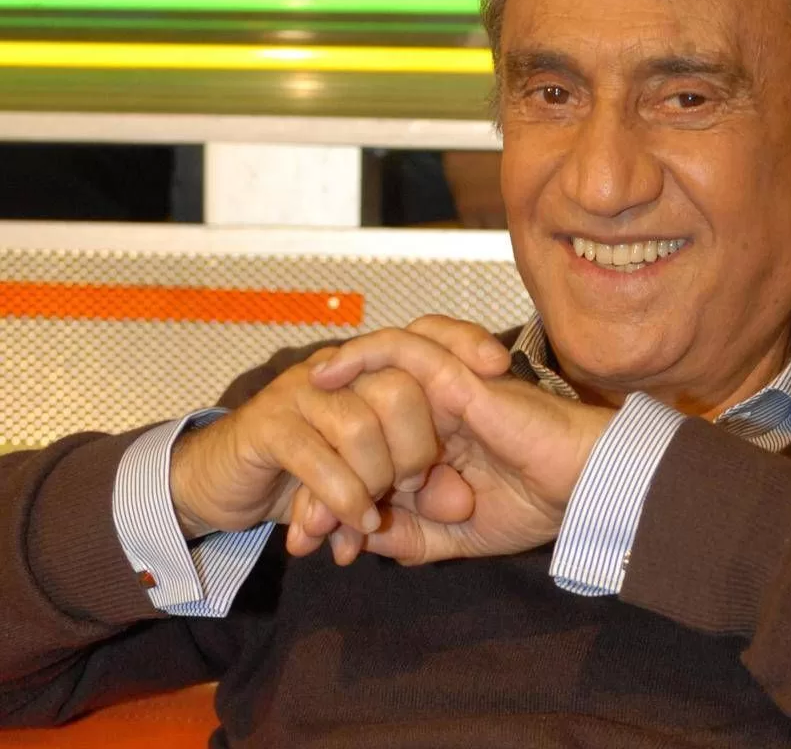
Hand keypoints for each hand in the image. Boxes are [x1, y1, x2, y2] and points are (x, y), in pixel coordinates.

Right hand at [168, 318, 511, 548]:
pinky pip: (316, 457)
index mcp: (371, 372)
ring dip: (374, 480)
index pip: (428, 336)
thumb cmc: (306, 477)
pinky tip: (352, 526)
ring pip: (359, 425)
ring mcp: (302, 393)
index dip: (465, 342)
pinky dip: (341, 497)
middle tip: (410, 488)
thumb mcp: (375, 482)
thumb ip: (417, 488)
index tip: (499, 367)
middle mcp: (341, 371)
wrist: (220, 484)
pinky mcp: (268, 425)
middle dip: (414, 450)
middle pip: (400, 388)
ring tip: (374, 514)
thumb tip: (459, 505)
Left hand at [306, 323, 614, 564]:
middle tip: (301, 528)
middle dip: (322, 468)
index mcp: (437, 448)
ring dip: (335, 413)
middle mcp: (436, 415)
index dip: (334, 495)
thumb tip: (356, 540)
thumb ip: (411, 537)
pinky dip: (365, 356)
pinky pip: (405, 349)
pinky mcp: (460, 376)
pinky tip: (328, 375)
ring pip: (375, 378)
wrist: (586, 488)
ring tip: (298, 455)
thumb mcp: (458, 536)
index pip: (372, 459)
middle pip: (363, 418)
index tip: (311, 542)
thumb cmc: (539, 504)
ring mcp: (448, 391)